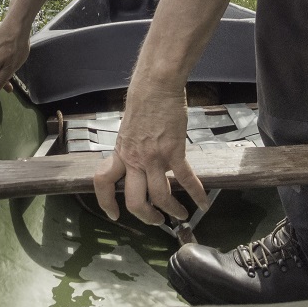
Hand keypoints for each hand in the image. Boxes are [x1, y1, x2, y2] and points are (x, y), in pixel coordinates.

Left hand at [93, 80, 208, 224]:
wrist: (156, 86)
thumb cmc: (142, 101)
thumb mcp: (128, 129)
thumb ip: (131, 149)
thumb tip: (138, 160)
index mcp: (121, 153)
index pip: (103, 183)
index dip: (106, 202)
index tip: (113, 214)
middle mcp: (135, 160)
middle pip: (135, 201)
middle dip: (146, 216)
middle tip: (156, 220)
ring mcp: (155, 158)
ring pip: (161, 196)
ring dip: (172, 210)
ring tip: (180, 215)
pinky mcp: (175, 152)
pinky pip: (186, 179)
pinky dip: (196, 194)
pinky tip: (203, 204)